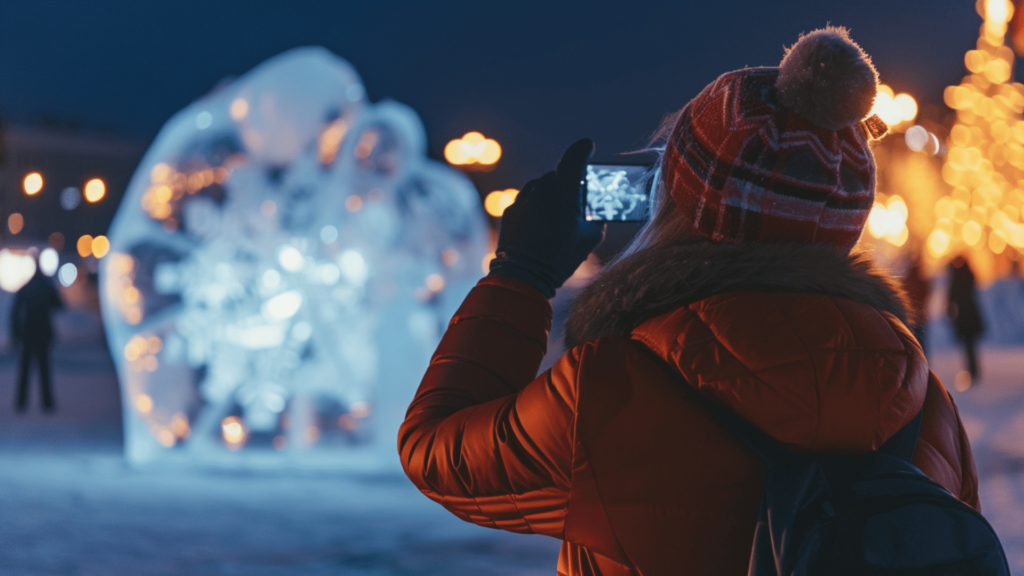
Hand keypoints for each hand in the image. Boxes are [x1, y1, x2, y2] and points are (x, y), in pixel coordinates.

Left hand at [488, 138, 603, 297]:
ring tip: (557, 220)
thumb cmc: (561, 256)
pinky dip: (536, 208)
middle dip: (568, 184)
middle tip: (577, 199)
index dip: (584, 149)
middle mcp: (541, 187)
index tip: (589, 148)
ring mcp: (523, 198)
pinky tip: (541, 228)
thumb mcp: (590, 237)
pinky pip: (528, 202)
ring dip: (551, 197)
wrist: (525, 275)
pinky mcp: (511, 210)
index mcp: (564, 188)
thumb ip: (595, 216)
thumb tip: (595, 209)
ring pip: (542, 188)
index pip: (575, 155)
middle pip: (558, 174)